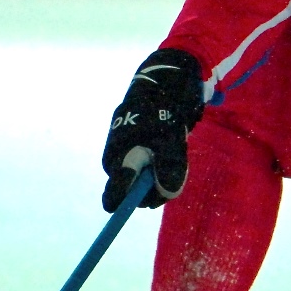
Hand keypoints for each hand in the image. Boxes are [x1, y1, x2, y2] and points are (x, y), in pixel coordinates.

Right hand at [101, 49, 204, 210]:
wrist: (163, 86)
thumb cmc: (162, 111)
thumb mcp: (169, 139)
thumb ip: (168, 167)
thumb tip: (165, 193)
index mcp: (118, 158)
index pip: (115, 193)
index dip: (127, 203)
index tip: (145, 204)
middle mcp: (117, 159)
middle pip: (132, 192)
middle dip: (153, 189)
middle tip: (175, 171)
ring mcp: (125, 155)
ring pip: (143, 180)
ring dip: (160, 175)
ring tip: (173, 150)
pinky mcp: (135, 151)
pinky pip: (148, 168)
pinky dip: (161, 164)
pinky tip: (171, 148)